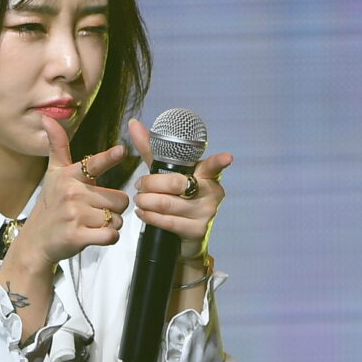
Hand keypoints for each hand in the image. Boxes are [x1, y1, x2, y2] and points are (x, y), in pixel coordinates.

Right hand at [4, 117, 131, 270]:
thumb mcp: (53, 174)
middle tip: (96, 211)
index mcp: (70, 176)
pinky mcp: (77, 236)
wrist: (36, 241)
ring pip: (117, 218)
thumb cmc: (51, 206)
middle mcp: (72, 194)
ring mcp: (74, 216)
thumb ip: (58, 146)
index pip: (94, 164)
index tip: (122, 150)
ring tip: (92, 224)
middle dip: (114, 207)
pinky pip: (111, 235)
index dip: (109, 157)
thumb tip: (48, 118)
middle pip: (120, 199)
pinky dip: (109, 237)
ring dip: (111, 224)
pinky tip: (95, 235)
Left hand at [127, 117, 231, 250]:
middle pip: (176, 183)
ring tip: (139, 199)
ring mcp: (206, 213)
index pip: (213, 166)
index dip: (219, 161)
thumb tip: (134, 124)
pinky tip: (142, 213)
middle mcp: (211, 193)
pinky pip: (167, 221)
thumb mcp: (165, 173)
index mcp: (207, 176)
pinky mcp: (196, 230)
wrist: (183, 237)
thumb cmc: (176, 198)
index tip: (228, 157)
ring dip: (146, 201)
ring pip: (167, 203)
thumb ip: (151, 150)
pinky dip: (149, 216)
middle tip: (139, 185)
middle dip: (150, 183)